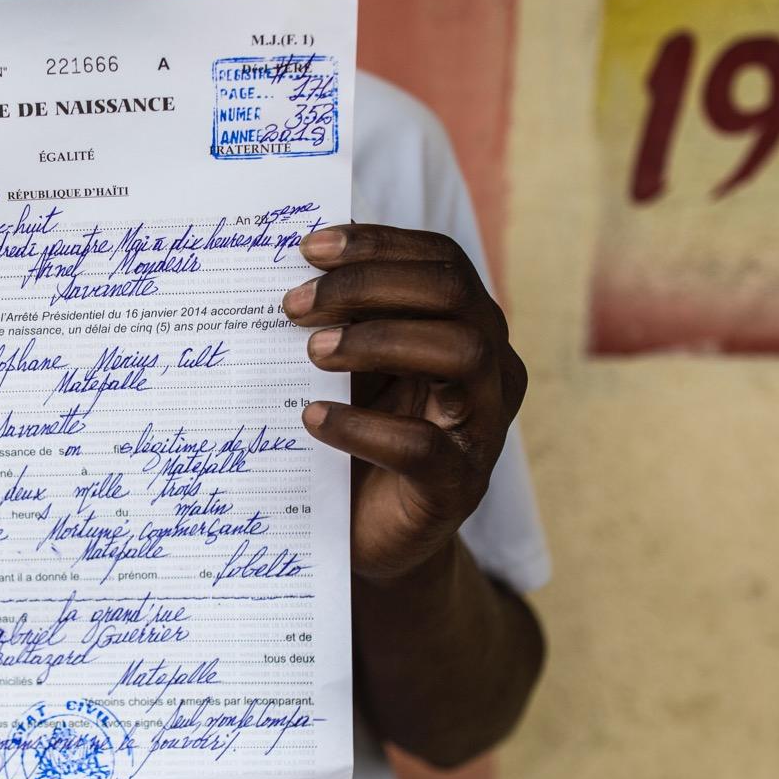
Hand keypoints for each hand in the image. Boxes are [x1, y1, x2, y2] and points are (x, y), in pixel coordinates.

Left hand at [282, 224, 526, 582]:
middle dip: (368, 285)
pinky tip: (313, 418)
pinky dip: (362, 427)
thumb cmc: (361, 434)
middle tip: (295, 305)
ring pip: (461, 352)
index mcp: (470, 327)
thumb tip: (289, 270)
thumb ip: (343, 320)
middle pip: (451, 293)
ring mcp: (482, 426)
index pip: (440, 262)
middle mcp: (490, 368)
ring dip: (377, 340)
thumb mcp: (356, 368)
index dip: (378, 245)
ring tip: (312, 353)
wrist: (373, 534)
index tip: (309, 249)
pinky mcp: (458, 485)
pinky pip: (422, 446)